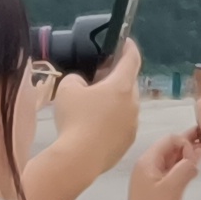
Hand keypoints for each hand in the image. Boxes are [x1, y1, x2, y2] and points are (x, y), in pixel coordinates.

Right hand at [45, 41, 144, 183]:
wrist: (80, 158)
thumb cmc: (74, 119)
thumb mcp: (67, 88)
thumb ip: (77, 78)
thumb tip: (83, 84)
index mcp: (121, 85)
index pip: (132, 59)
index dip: (128, 47)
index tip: (125, 41)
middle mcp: (133, 103)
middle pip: (128, 83)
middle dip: (116, 77)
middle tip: (98, 78)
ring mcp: (133, 123)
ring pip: (126, 104)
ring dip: (115, 100)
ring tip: (94, 106)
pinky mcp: (128, 141)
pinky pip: (123, 123)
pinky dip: (114, 119)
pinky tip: (96, 127)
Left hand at [129, 125, 200, 199]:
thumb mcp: (172, 186)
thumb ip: (185, 168)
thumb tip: (195, 156)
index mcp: (148, 162)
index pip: (170, 140)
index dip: (185, 143)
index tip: (195, 154)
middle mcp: (149, 166)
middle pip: (171, 148)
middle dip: (188, 147)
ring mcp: (152, 177)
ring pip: (172, 160)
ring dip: (187, 158)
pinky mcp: (157, 188)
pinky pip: (172, 172)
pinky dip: (183, 170)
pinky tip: (192, 171)